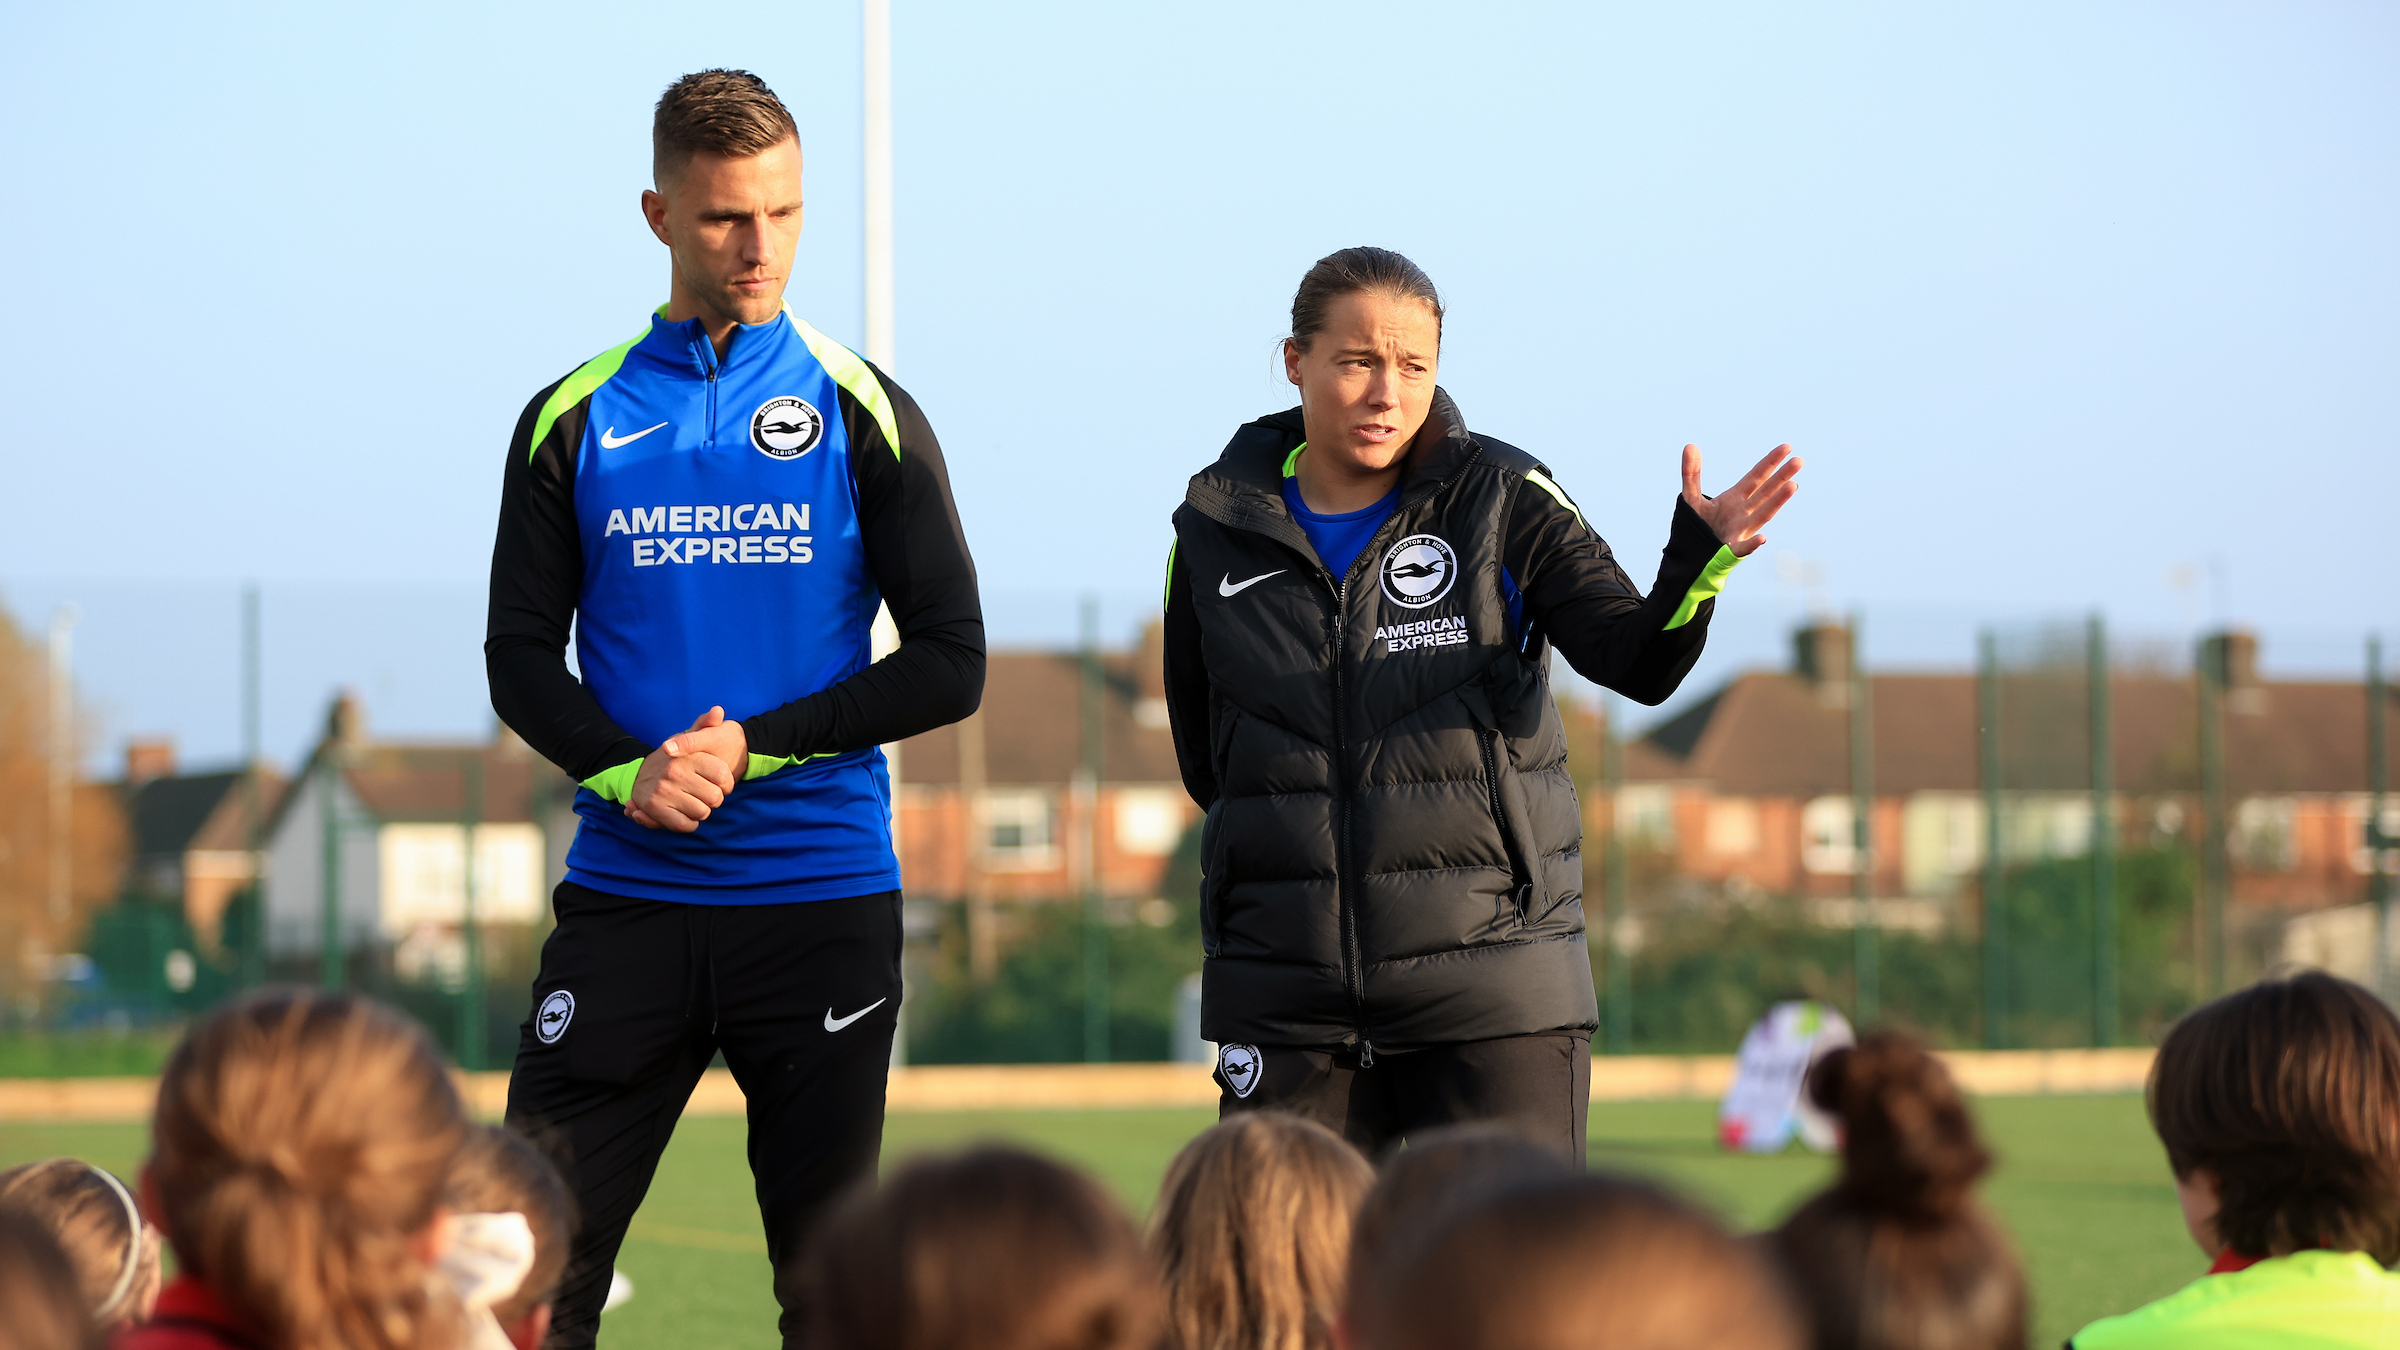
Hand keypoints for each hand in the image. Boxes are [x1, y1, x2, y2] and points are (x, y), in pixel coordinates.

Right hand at [625, 707, 747, 830]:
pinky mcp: (655, 809)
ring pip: (702, 812)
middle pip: (715, 798)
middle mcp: (675, 772)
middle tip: (704, 793)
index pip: (724, 776)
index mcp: (688, 756)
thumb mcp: (688, 737)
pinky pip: (685, 825)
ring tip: (694, 801)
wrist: (639, 773)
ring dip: (701, 811)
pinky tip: (686, 814)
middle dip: (714, 799)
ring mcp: (663, 791)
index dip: (726, 784)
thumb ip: (705, 724)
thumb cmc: (673, 758)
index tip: (720, 783)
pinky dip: (689, 823)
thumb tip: (718, 711)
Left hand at [1682, 443, 1800, 557]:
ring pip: (1762, 514)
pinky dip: (1751, 545)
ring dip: (1777, 501)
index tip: (1787, 447)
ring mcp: (1740, 531)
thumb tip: (1689, 446)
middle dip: (1781, 477)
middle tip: (1799, 461)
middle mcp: (1743, 512)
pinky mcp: (1730, 550)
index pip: (1757, 476)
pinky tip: (1762, 539)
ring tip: (1793, 486)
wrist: (1692, 554)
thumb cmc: (1698, 526)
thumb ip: (1691, 474)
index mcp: (1735, 498)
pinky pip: (1742, 548)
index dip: (1770, 462)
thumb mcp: (1691, 498)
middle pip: (1766, 492)